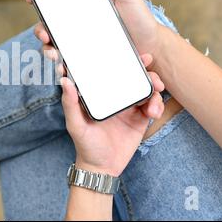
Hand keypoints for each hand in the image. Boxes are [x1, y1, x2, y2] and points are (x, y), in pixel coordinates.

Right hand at [27, 0, 162, 58]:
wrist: (153, 47)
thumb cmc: (142, 21)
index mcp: (85, 12)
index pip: (59, 7)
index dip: (42, 3)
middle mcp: (81, 29)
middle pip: (51, 29)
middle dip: (41, 31)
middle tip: (44, 34)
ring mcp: (84, 47)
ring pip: (57, 49)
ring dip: (48, 52)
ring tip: (54, 56)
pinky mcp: (90, 62)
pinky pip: (72, 65)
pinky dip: (64, 68)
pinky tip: (63, 69)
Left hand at [60, 54, 163, 175]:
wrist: (103, 168)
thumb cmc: (85, 145)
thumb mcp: (75, 125)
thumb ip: (70, 104)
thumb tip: (65, 80)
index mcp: (99, 93)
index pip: (111, 71)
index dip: (123, 59)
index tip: (134, 53)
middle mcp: (114, 95)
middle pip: (133, 76)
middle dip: (146, 73)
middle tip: (153, 77)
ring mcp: (128, 105)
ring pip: (145, 89)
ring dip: (154, 89)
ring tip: (155, 97)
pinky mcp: (140, 118)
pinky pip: (152, 105)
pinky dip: (156, 105)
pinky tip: (154, 113)